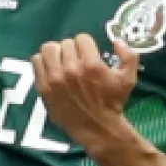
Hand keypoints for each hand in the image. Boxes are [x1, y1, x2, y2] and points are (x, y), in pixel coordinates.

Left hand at [32, 35, 137, 152]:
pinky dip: (44, 62)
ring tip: (62, 61)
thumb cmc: (112, 102)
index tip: (88, 54)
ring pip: (49, 48)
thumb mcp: (128, 79)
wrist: (96, 128)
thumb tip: (118, 41)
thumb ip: (129, 56)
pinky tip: (52, 69)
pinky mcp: (43, 86)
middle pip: (65, 43)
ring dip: (56, 52)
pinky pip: (37, 61)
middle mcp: (71, 69)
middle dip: (73, 50)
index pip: (81, 38)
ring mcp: (55, 78)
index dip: (86, 45)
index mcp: (91, 64)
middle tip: (76, 60)